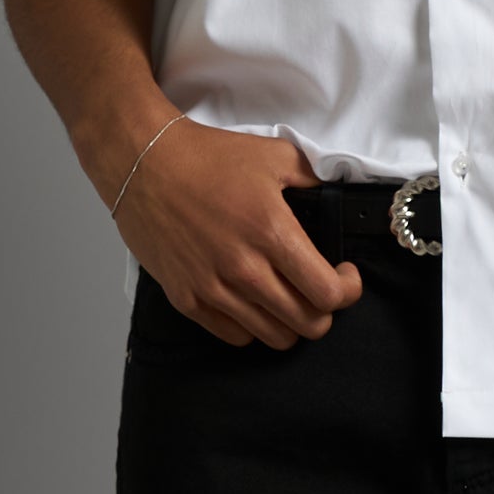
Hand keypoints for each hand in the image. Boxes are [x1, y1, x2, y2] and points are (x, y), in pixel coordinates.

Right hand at [113, 122, 362, 348]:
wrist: (146, 162)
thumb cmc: (207, 157)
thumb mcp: (274, 156)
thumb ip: (313, 178)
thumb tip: (336, 195)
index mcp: (271, 232)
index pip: (328, 293)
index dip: (347, 289)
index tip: (344, 275)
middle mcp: (244, 268)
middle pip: (307, 324)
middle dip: (324, 310)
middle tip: (319, 287)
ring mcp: (213, 289)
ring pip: (273, 337)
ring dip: (290, 321)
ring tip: (288, 296)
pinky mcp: (187, 299)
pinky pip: (234, 336)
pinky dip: (253, 325)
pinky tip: (253, 300)